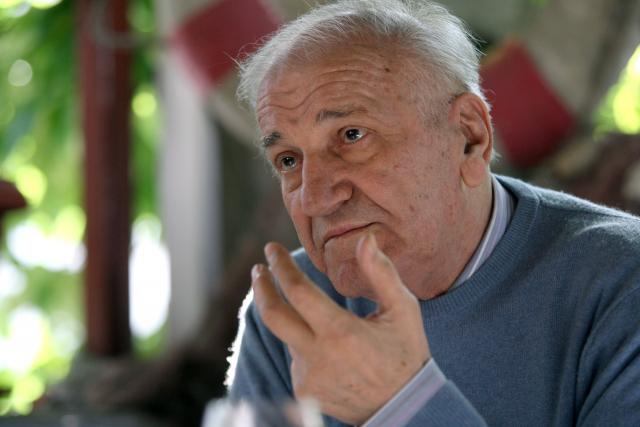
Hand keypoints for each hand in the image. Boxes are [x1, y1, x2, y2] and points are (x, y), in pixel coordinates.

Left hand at [251, 233, 430, 424]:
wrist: (405, 406)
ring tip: (305, 307)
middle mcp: (319, 356)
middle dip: (262, 287)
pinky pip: (295, 357)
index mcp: (342, 332)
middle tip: (259, 269)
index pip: (298, 291)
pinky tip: (327, 345)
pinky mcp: (304, 391)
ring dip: (289, 316)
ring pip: (286, 335)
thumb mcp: (403, 310)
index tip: (271, 249)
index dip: (281, 266)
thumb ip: (381, 272)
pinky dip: (303, 342)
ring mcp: (308, 376)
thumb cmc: (405, 352)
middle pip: (272, 315)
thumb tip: (364, 238)